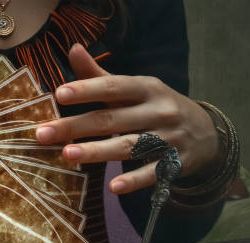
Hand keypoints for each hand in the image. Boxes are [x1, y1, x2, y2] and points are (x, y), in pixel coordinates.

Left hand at [35, 44, 220, 193]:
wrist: (206, 133)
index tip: (59, 94)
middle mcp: (159, 110)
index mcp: (146, 88)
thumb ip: (101, 75)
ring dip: (97, 152)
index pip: (113, 86)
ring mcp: (169, 138)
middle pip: (111, 119)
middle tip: (42, 134)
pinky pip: (153, 173)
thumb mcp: (134, 89)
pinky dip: (134, 180)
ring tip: (67, 155)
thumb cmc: (154, 107)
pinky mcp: (176, 164)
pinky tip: (113, 186)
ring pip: (129, 146)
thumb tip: (73, 49)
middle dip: (75, 126)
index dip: (87, 89)